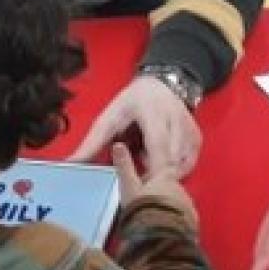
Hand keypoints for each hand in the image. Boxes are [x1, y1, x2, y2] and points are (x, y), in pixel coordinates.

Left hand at [71, 74, 202, 178]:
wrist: (163, 83)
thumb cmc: (133, 101)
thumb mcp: (109, 117)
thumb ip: (93, 143)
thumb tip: (71, 164)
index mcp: (154, 113)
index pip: (158, 147)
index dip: (150, 171)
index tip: (137, 186)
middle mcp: (177, 121)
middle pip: (170, 163)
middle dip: (154, 177)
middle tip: (138, 180)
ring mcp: (190, 131)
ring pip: (180, 168)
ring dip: (163, 175)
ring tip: (148, 166)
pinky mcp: (197, 140)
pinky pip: (187, 165)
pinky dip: (174, 171)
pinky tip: (161, 164)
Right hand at [111, 142, 197, 225]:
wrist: (160, 236)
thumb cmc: (142, 209)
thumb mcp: (128, 186)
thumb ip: (124, 166)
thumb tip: (118, 144)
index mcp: (165, 178)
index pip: (164, 167)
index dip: (157, 170)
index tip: (149, 176)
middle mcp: (180, 189)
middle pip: (171, 187)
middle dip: (162, 192)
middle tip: (148, 201)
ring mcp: (188, 206)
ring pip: (178, 202)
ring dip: (168, 207)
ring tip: (155, 217)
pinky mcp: (192, 222)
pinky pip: (184, 218)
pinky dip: (176, 221)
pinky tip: (167, 228)